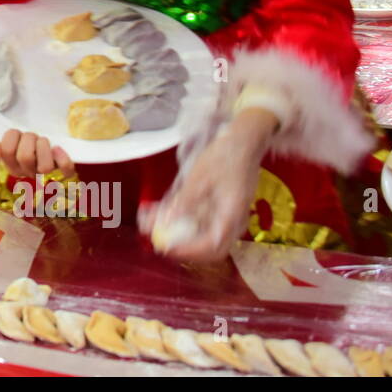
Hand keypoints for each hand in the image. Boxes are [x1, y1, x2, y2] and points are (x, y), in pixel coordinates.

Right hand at [0, 129, 74, 178]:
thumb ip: (0, 144)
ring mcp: (46, 173)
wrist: (44, 142)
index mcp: (13, 165)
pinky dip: (62, 158)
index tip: (17, 133)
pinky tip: (57, 149)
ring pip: (45, 167)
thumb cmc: (26, 140)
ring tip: (42, 141)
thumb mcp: (11, 139)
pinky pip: (66, 169)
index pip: (7, 151)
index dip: (11, 137)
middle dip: (29, 139)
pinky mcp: (63, 170)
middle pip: (25, 157)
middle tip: (31, 136)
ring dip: (43, 146)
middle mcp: (28, 172)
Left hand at [144, 107, 276, 261]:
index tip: (165, 247)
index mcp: (231, 216)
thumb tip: (166, 224)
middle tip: (156, 239)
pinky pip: (199, 219)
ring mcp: (226, 215)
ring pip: (200, 233)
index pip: (212, 247)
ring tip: (149, 221)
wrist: (243, 140)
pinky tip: (157, 210)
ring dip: (176, 231)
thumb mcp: (199, 178)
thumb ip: (184, 202)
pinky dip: (179, 218)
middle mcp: (232, 221)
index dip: (188, 251)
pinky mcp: (219, 207)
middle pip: (207, 246)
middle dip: (180, 246)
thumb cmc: (224, 157)